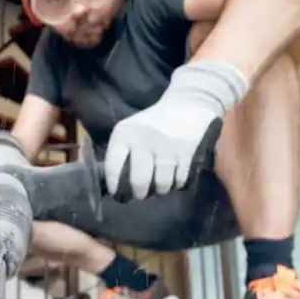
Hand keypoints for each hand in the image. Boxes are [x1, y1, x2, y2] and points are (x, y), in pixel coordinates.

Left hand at [104, 60, 249, 199]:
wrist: (186, 104)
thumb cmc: (151, 123)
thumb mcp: (130, 130)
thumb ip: (121, 153)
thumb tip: (114, 185)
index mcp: (124, 134)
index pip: (113, 167)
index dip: (114, 185)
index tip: (117, 193)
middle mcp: (143, 140)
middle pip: (139, 181)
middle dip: (139, 193)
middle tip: (141, 194)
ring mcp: (166, 147)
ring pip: (162, 184)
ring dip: (160, 190)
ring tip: (160, 186)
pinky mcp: (186, 152)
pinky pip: (179, 180)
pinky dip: (177, 184)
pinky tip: (174, 178)